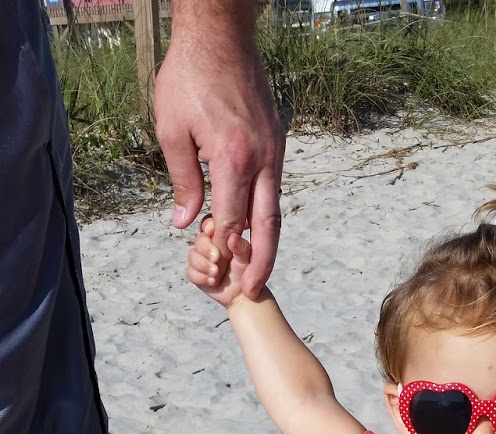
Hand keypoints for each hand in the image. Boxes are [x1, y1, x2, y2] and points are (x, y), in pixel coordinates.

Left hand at [155, 21, 284, 298]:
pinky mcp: (276, 140)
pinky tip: (255, 227)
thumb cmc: (189, 77)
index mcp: (233, 157)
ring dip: (267, 242)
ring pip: (275, 209)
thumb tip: (185, 222)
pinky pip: (273, 186)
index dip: (223, 246)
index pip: (232, 218)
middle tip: (253, 289)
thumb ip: (183, 181)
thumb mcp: (171, 130)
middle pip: (266, 225)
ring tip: (258, 268)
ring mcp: (274, 150)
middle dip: (260, 262)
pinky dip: (266, 212)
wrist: (220, 35)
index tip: (217, 267)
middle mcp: (262, 158)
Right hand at [187, 218, 250, 306]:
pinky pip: (190, 273)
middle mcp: (208, 245)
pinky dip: (200, 277)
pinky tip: (213, 282)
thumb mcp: (247, 258)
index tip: (211, 231)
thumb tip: (233, 238)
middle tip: (216, 258)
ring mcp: (201, 259)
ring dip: (202, 264)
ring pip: (192, 256)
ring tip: (216, 273)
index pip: (208, 225)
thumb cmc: (247, 271)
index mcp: (220, 235)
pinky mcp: (197, 274)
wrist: (244, 293)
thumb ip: (241, 247)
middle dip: (205, 248)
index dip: (208, 227)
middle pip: (198, 240)